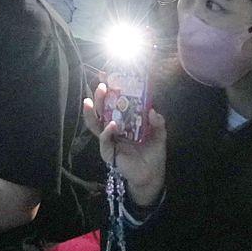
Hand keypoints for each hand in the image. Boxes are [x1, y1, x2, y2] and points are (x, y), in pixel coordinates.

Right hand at [82, 90, 167, 207]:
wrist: (151, 174)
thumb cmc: (153, 153)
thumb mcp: (159, 135)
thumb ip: (158, 122)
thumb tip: (152, 111)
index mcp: (125, 120)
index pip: (115, 103)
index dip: (111, 90)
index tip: (107, 76)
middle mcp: (114, 127)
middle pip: (102, 110)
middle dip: (100, 97)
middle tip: (101, 85)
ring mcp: (109, 139)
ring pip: (95, 123)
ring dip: (93, 111)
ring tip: (91, 100)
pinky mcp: (108, 151)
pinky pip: (104, 139)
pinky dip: (107, 131)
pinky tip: (112, 125)